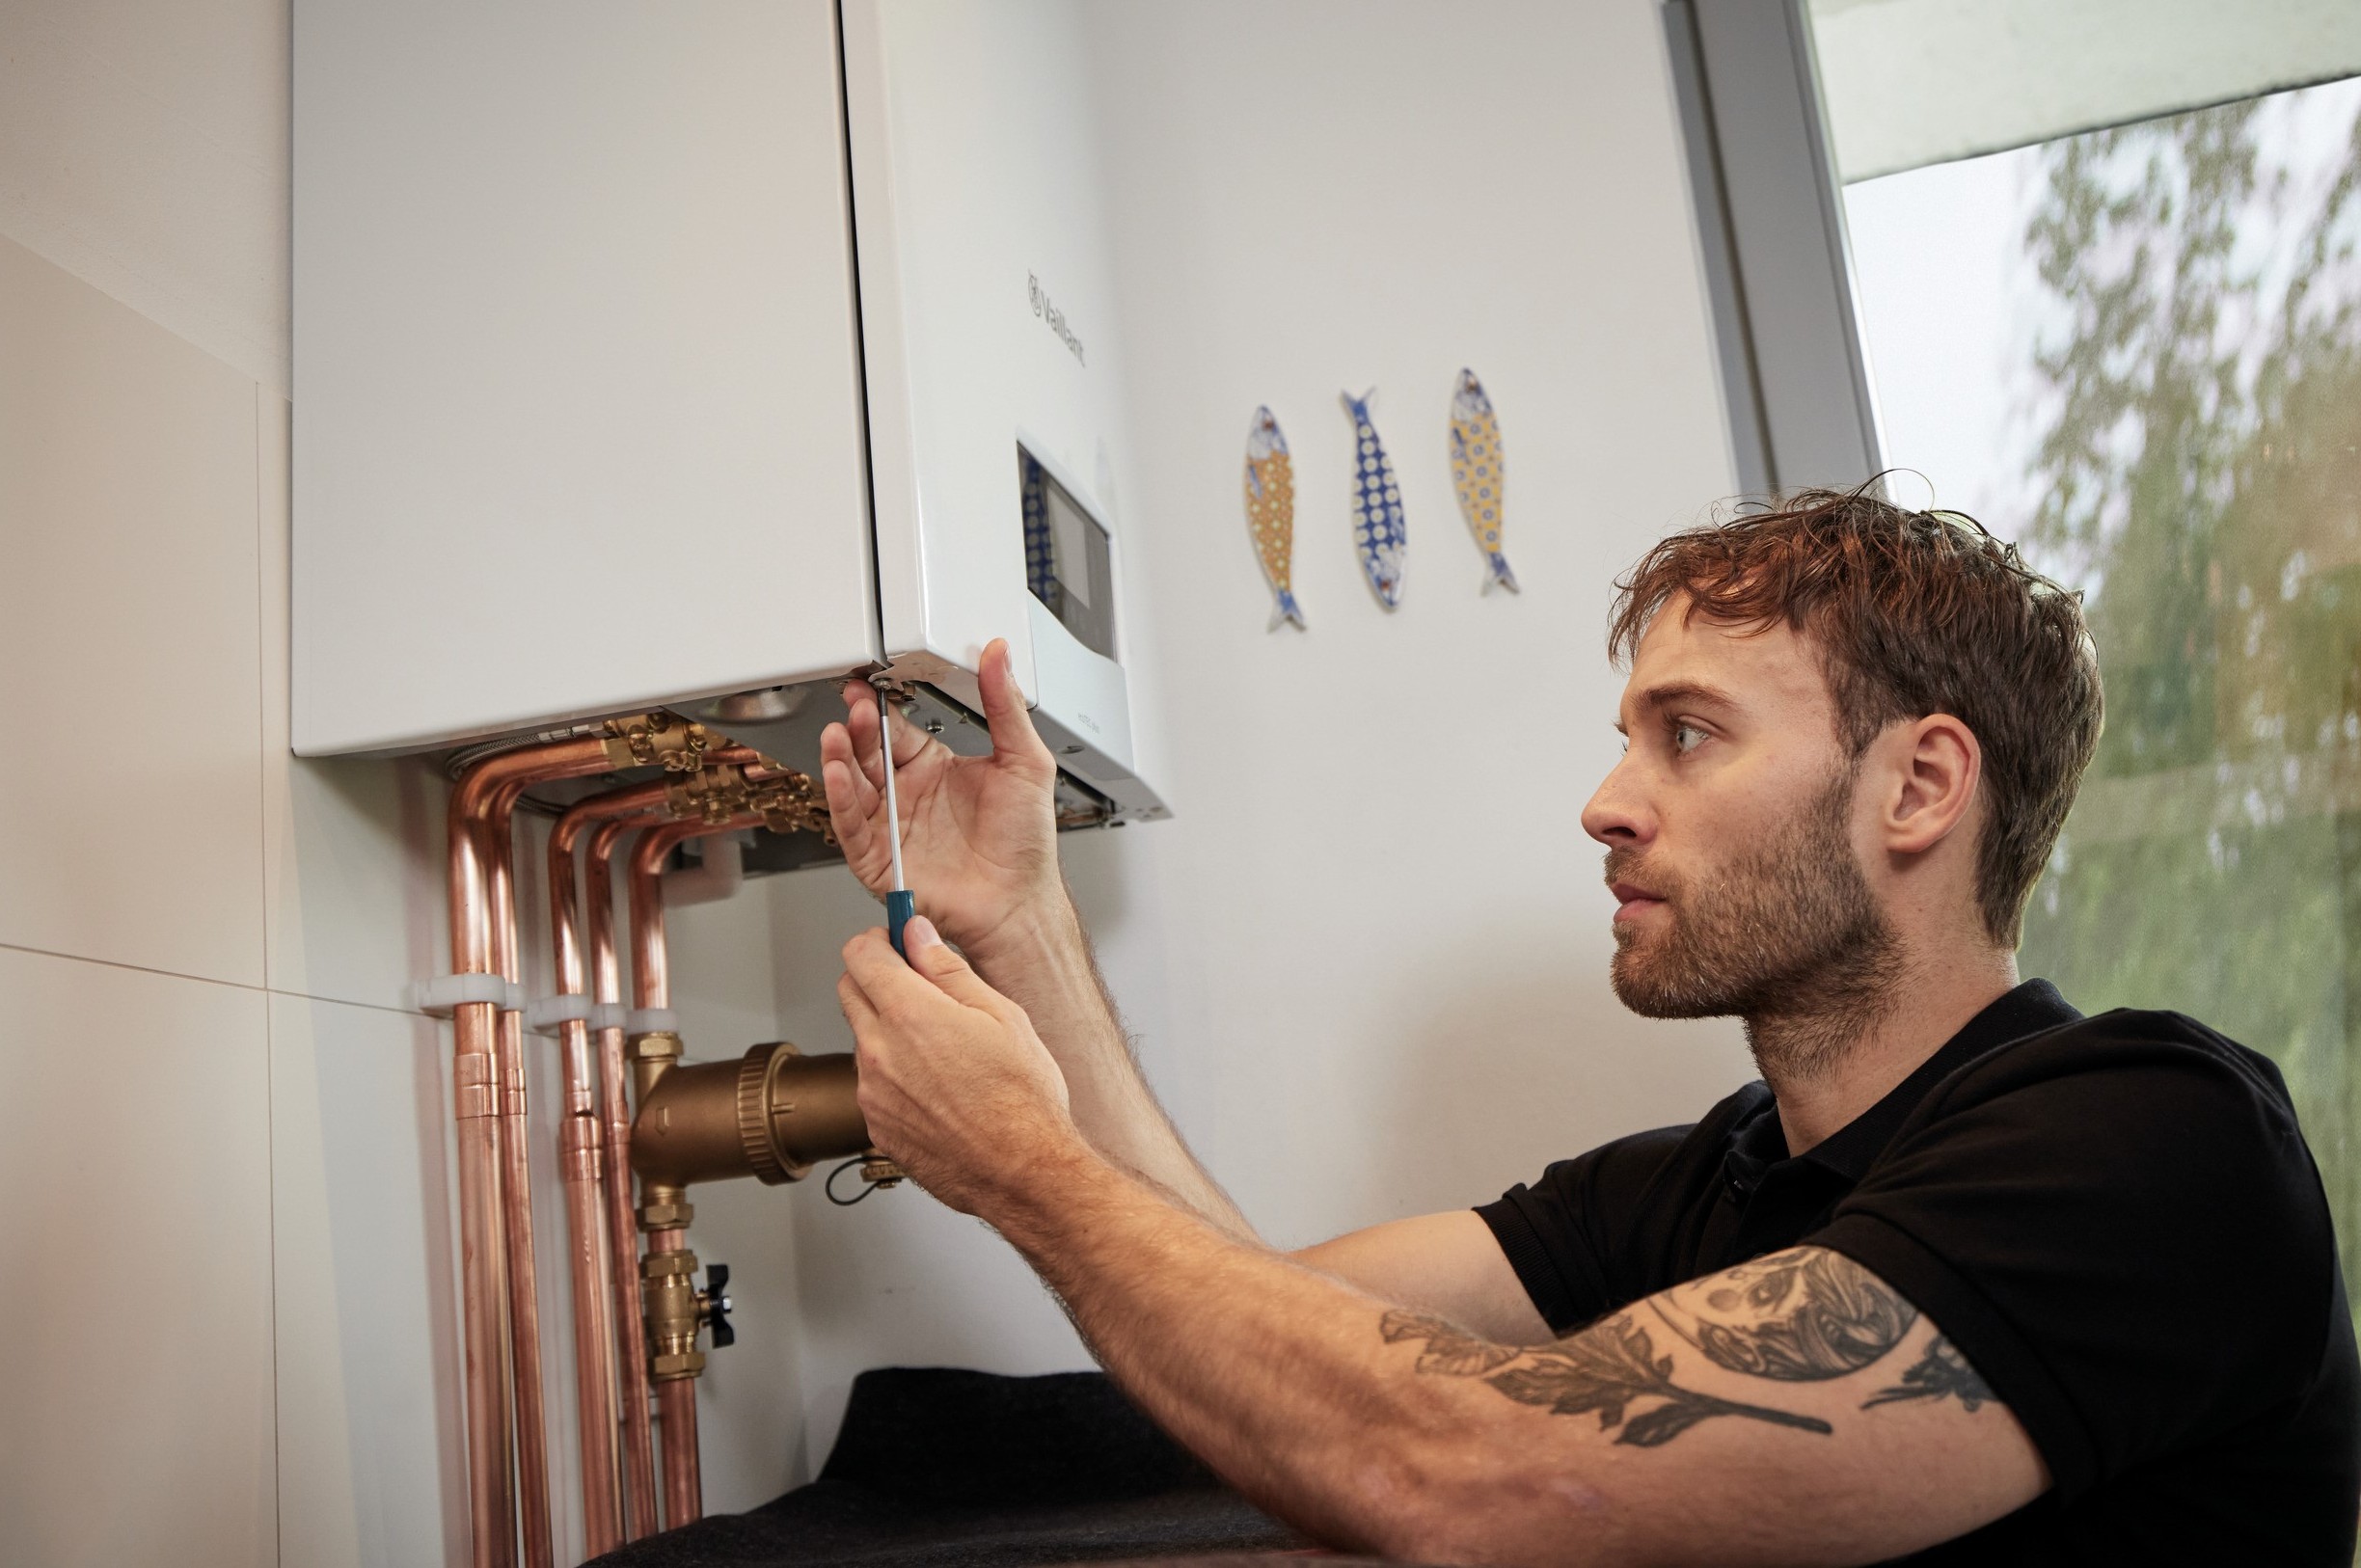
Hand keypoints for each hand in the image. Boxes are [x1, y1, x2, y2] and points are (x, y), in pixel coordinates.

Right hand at [819, 639, 1064, 960]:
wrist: (1019, 903)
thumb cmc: (1024, 846)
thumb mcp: (1025, 762)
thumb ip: (1006, 705)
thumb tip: (998, 655)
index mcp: (935, 768)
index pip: (897, 729)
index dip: (880, 707)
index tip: (868, 684)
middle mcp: (907, 795)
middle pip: (868, 753)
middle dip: (858, 729)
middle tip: (855, 707)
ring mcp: (890, 827)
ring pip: (852, 785)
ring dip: (840, 758)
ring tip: (838, 734)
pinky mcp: (878, 859)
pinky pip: (851, 825)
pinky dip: (841, 799)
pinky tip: (836, 774)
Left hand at [838, 917, 1084, 1214]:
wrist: (1022, 1172)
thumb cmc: (1023, 1099)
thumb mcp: (1001, 1015)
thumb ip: (948, 970)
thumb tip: (918, 936)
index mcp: (909, 1015)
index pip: (860, 955)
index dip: (878, 940)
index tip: (896, 941)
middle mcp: (880, 1052)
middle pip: (849, 991)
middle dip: (877, 978)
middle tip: (919, 985)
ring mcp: (873, 1094)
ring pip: (863, 1039)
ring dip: (887, 1030)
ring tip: (942, 1048)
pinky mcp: (876, 1126)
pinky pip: (872, 1084)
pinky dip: (894, 1074)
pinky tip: (937, 1086)